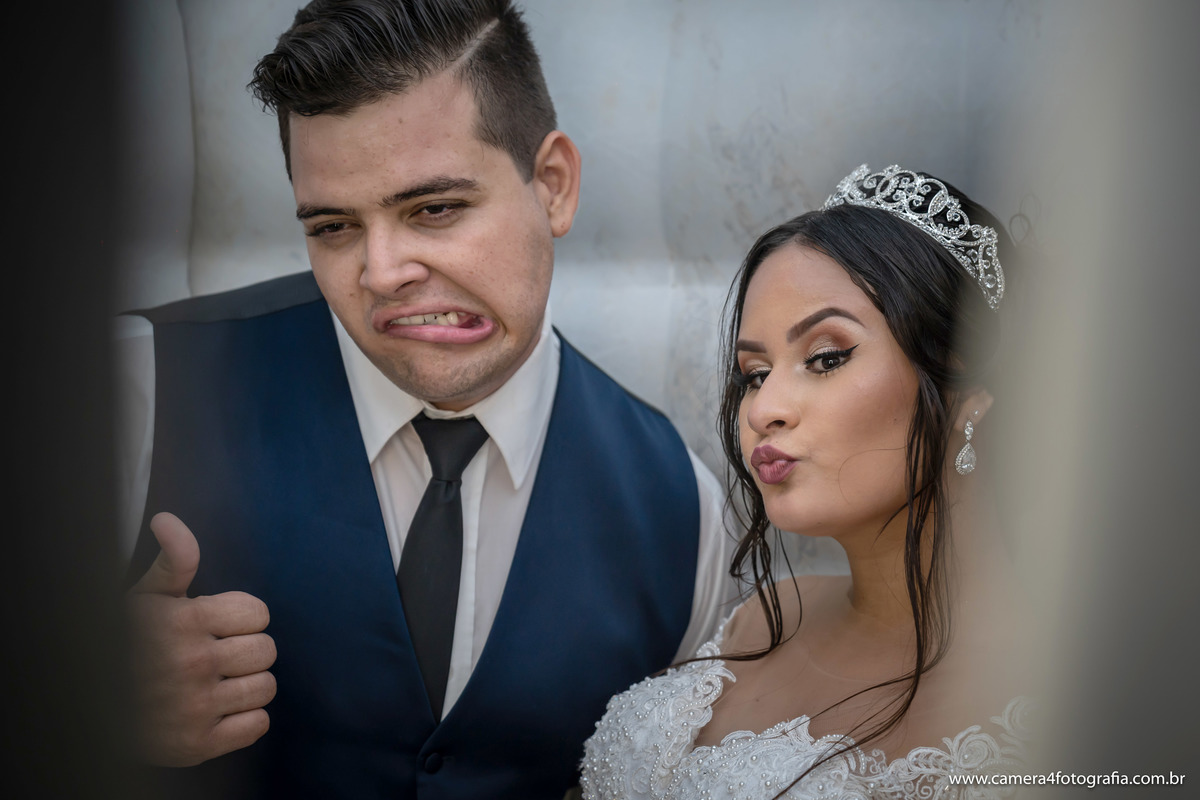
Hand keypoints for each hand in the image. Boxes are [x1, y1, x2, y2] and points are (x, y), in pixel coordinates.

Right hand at [128, 512, 276, 765]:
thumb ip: (173, 559)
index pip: (258, 614)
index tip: (219, 626)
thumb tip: (167, 518)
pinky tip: (220, 710)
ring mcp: (194, 707)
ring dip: (248, 684)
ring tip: (219, 682)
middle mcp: (191, 664)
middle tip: (220, 655)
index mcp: (183, 622)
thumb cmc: (126, 644)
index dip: (243, 619)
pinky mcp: (197, 745)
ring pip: (266, 687)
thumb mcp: (145, 597)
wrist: (91, 707)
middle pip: (266, 651)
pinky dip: (245, 720)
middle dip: (247, 650)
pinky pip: (257, 725)